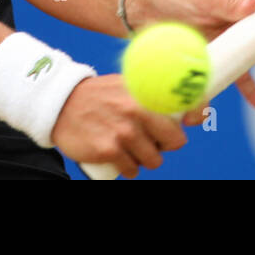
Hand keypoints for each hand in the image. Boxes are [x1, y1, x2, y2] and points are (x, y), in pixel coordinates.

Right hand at [51, 74, 186, 178]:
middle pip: (174, 141)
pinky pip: (132, 170)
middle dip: (165, 144)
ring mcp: (123, 132)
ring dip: (145, 159)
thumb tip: (181, 107)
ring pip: (153, 160)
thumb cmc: (98, 96)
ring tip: (131, 149)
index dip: (194, 115)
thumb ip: (148, 93)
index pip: (185, 104)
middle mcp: (136, 110)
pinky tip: (119, 159)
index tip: (191, 120)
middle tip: (152, 140)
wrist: (60, 104)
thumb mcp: (125, 84)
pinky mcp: (109, 150)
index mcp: (143, 92)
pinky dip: (128, 169)